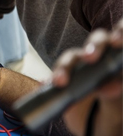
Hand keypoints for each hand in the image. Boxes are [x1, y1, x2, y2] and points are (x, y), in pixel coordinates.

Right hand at [52, 19, 122, 135]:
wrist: (94, 129)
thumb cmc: (112, 115)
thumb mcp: (117, 109)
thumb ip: (115, 96)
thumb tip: (111, 85)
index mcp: (117, 63)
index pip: (119, 39)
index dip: (119, 34)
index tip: (116, 42)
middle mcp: (99, 60)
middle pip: (96, 43)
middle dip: (93, 47)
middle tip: (90, 58)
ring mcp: (80, 69)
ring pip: (72, 58)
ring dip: (64, 67)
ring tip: (60, 82)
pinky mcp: (63, 80)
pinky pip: (53, 76)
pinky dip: (48, 80)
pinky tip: (45, 86)